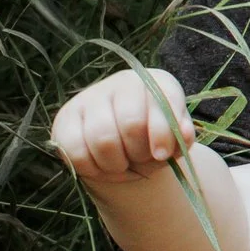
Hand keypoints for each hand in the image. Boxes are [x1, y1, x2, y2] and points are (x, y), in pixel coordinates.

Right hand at [51, 67, 193, 182]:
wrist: (119, 139)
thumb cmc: (152, 136)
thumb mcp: (173, 135)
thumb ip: (181, 135)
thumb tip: (184, 135)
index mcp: (154, 81)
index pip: (162, 102)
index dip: (163, 133)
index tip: (161, 155)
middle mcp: (121, 83)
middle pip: (131, 124)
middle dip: (139, 153)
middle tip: (140, 162)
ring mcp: (89, 98)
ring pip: (103, 140)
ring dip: (116, 164)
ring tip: (123, 166)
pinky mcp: (65, 120)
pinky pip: (76, 151)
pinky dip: (92, 169)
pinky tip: (102, 168)